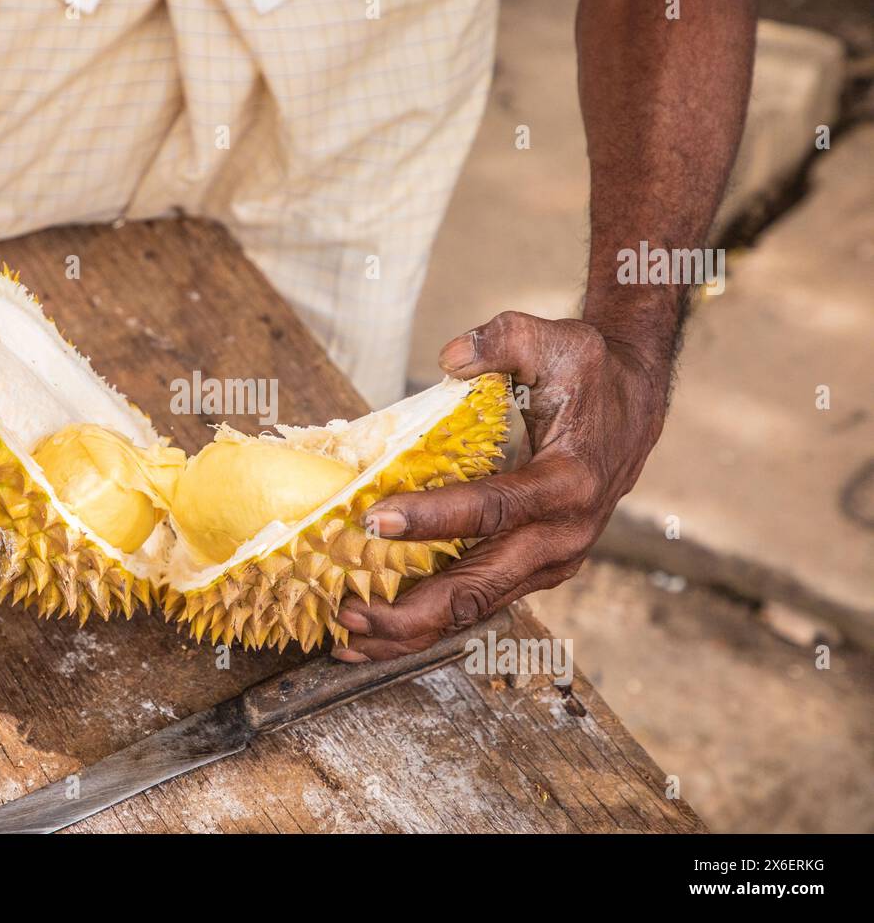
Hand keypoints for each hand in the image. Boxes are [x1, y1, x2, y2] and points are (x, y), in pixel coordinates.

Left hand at [332, 311, 666, 660]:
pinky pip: (476, 604)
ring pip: (474, 610)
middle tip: (347, 611)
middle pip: (479, 587)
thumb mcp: (554, 340)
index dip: (432, 518)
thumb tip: (450, 357)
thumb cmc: (588, 374)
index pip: (493, 508)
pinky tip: (377, 635)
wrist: (632, 405)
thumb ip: (504, 340)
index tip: (373, 521)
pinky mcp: (533, 571)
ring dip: (410, 629)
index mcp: (569, 484)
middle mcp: (562, 537)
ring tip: (346, 638)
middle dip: (410, 609)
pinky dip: (427, 624)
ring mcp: (549, 562)